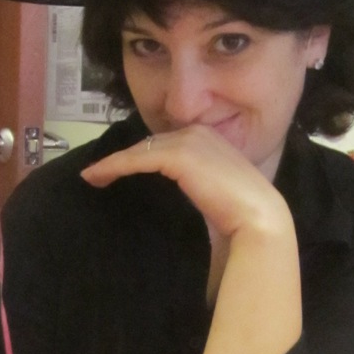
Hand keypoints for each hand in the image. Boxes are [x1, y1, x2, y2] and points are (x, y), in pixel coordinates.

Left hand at [81, 126, 291, 244]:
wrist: (260, 220)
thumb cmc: (244, 220)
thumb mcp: (215, 197)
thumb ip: (198, 189)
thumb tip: (175, 204)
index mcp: (212, 141)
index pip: (168, 146)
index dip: (142, 157)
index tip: (120, 173)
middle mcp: (200, 133)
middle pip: (151, 144)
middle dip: (126, 157)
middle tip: (101, 174)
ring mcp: (190, 141)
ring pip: (140, 149)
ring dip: (113, 163)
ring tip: (93, 177)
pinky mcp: (179, 155)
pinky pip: (136, 159)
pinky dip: (113, 167)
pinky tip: (95, 177)